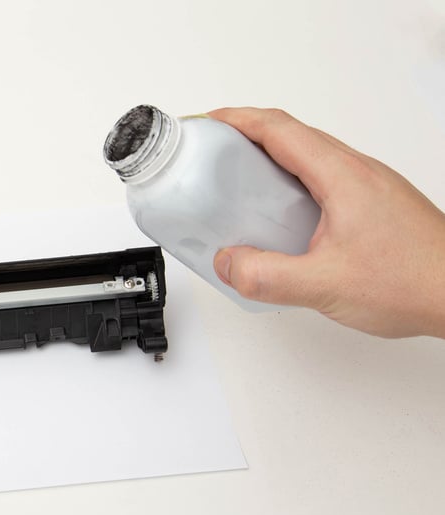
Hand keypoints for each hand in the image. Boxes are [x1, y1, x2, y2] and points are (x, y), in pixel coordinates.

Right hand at [208, 108, 444, 338]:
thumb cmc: (414, 281)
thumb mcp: (325, 285)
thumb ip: (267, 276)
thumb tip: (228, 262)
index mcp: (342, 176)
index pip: (279, 129)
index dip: (237, 120)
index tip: (208, 122)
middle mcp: (357, 172)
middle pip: (291, 136)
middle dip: (246, 138)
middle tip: (213, 156)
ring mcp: (368, 187)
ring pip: (309, 158)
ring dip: (270, 162)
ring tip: (239, 188)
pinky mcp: (374, 206)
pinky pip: (323, 181)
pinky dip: (292, 186)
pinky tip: (282, 220)